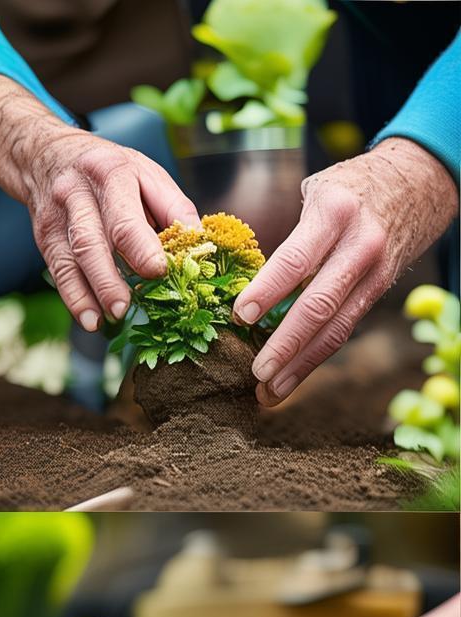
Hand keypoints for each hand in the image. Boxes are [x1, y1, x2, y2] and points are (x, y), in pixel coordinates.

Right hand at [0, 73, 199, 331]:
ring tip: (101, 321)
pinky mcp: (44, 237)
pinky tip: (87, 318)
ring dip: (85, 294)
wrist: (49, 156)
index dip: (141, 246)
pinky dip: (73, 297)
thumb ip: (173, 207)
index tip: (157, 272)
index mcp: (111, 173)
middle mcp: (78, 194)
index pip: (124, 216)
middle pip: (91, 241)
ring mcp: (56, 217)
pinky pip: (57, 271)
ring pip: (70, 260)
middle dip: (107, 278)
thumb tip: (199, 243)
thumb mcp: (146, 173)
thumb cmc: (109, 170)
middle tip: (123, 308)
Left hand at [232, 137, 458, 405]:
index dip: (267, 290)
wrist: (420, 179)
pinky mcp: (380, 291)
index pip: (296, 259)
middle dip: (285, 343)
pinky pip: (344, 329)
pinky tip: (290, 377)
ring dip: (300, 365)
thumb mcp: (318, 191)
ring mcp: (374, 273)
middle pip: (318, 304)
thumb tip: (240, 278)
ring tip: (268, 392)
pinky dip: (314, 356)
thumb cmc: (351, 188)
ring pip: (335, 328)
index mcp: (333, 214)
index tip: (240, 316)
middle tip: (256, 372)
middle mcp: (359, 246)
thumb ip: (288, 233)